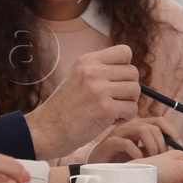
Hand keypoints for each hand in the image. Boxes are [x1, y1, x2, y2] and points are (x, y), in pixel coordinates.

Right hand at [25, 44, 140, 158]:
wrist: (47, 131)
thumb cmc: (64, 108)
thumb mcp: (77, 78)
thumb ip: (99, 71)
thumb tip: (130, 70)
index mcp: (86, 61)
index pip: (125, 52)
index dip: (126, 67)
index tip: (116, 81)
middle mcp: (93, 71)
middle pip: (133, 73)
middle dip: (129, 89)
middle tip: (115, 100)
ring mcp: (99, 90)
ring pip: (135, 91)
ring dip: (128, 103)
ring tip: (112, 110)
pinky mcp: (105, 109)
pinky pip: (132, 109)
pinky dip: (125, 118)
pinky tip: (109, 120)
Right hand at [87, 116, 174, 161]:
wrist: (96, 170)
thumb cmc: (119, 163)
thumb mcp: (142, 154)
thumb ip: (154, 148)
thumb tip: (175, 150)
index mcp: (138, 126)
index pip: (160, 121)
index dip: (172, 132)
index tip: (180, 146)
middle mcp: (129, 126)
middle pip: (153, 126)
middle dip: (162, 144)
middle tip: (162, 160)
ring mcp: (118, 133)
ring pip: (142, 130)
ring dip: (151, 147)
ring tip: (150, 161)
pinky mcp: (109, 143)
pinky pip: (127, 143)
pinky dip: (137, 153)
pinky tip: (138, 163)